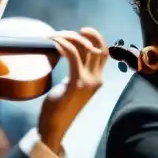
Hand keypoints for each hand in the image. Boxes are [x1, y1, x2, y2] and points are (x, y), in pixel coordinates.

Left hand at [37, 28, 106, 153]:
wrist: (54, 127)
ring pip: (84, 49)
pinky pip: (72, 56)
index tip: (83, 31)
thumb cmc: (59, 108)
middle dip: (86, 34)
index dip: (96, 38)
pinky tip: (55, 43)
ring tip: (55, 36)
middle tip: (68, 31)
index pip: (103, 53)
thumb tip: (70, 54)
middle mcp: (97, 79)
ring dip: (69, 38)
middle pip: (97, 48)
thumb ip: (76, 72)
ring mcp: (88, 81)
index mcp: (98, 79)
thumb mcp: (72, 86)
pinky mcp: (76, 83)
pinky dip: (64, 45)